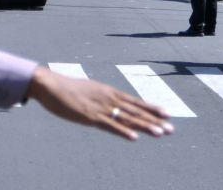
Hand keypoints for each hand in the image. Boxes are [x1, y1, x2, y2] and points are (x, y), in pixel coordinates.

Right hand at [25, 65, 172, 140]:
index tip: (167, 114)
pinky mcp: (91, 116)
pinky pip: (110, 125)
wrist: (50, 85)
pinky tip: (134, 137)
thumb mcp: (88, 91)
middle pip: (136, 111)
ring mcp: (101, 107)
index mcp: (109, 92)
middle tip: (171, 128)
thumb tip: (107, 104)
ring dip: (145, 126)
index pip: (134, 101)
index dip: (151, 108)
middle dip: (155, 120)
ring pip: (128, 118)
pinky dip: (123, 131)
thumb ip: (100, 98)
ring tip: (161, 132)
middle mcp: (109, 98)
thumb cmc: (67, 88)